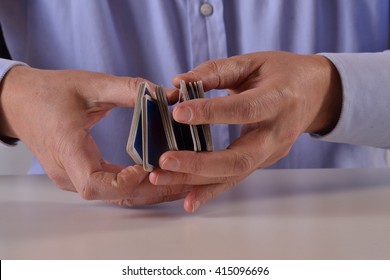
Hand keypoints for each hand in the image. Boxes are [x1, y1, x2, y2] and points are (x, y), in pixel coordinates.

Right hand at [0, 66, 188, 204]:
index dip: (123, 183)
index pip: (93, 183)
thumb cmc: (49, 93)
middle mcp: (68, 171)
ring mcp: (72, 176)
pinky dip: (134, 185)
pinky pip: (109, 187)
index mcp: (67, 148)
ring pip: (113, 195)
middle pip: (112, 195)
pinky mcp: (78, 174)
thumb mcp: (89, 85)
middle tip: (184, 181)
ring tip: (179, 183)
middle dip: (150, 190)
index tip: (148, 168)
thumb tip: (166, 94)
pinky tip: (155, 177)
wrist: (18, 102)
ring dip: (146, 191)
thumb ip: (128, 89)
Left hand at [150, 51, 341, 211]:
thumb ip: (216, 71)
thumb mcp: (253, 61)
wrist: (316, 93)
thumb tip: (179, 82)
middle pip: (239, 157)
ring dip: (196, 180)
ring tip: (162, 178)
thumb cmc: (283, 73)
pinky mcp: (264, 161)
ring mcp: (272, 152)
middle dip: (198, 162)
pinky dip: (211, 191)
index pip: (243, 109)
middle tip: (164, 161)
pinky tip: (189, 201)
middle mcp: (277, 133)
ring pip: (234, 173)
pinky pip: (236, 178)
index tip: (178, 112)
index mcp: (279, 99)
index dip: (211, 113)